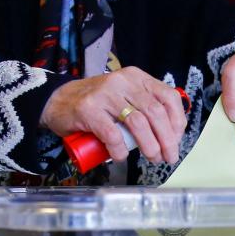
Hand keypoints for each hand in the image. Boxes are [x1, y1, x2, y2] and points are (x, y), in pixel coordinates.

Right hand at [42, 67, 186, 163]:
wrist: (57, 102)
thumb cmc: (96, 105)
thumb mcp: (124, 97)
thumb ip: (144, 106)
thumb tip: (170, 133)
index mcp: (136, 77)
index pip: (168, 97)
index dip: (177, 121)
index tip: (176, 140)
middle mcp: (123, 81)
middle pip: (155, 113)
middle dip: (167, 140)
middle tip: (168, 156)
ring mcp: (105, 94)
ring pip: (138, 123)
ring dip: (150, 146)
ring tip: (152, 158)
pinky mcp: (89, 109)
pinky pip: (112, 134)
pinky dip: (120, 150)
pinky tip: (121, 156)